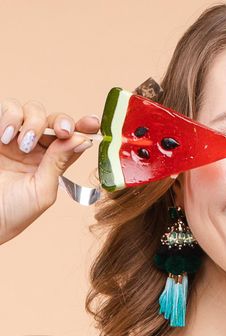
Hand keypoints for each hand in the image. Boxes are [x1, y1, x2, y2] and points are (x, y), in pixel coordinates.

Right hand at [0, 99, 99, 243]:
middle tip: (62, 131)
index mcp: (52, 160)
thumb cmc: (13, 212)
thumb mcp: (42, 191)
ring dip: (33, 122)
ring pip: (31, 109)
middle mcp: (35, 145)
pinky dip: (9, 117)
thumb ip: (59, 163)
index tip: (93, 122)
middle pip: (54, 119)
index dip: (84, 126)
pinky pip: (6, 108)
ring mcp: (13, 137)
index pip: (72, 138)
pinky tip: (6, 138)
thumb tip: (82, 140)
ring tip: (24, 145)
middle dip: (61, 121)